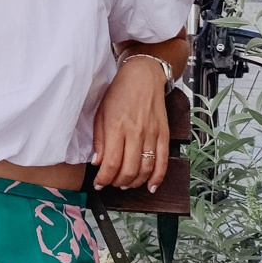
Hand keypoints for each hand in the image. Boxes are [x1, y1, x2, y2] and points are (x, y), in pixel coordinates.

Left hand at [91, 58, 169, 193]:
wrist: (143, 76)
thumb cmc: (119, 92)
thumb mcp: (100, 112)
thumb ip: (99, 139)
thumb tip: (97, 163)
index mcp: (117, 127)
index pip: (111, 163)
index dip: (104, 179)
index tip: (98, 183)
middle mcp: (135, 132)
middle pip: (129, 170)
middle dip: (118, 182)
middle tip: (112, 183)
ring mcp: (152, 134)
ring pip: (146, 169)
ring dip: (135, 182)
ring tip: (126, 183)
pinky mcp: (164, 134)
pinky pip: (163, 161)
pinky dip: (158, 178)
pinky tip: (151, 186)